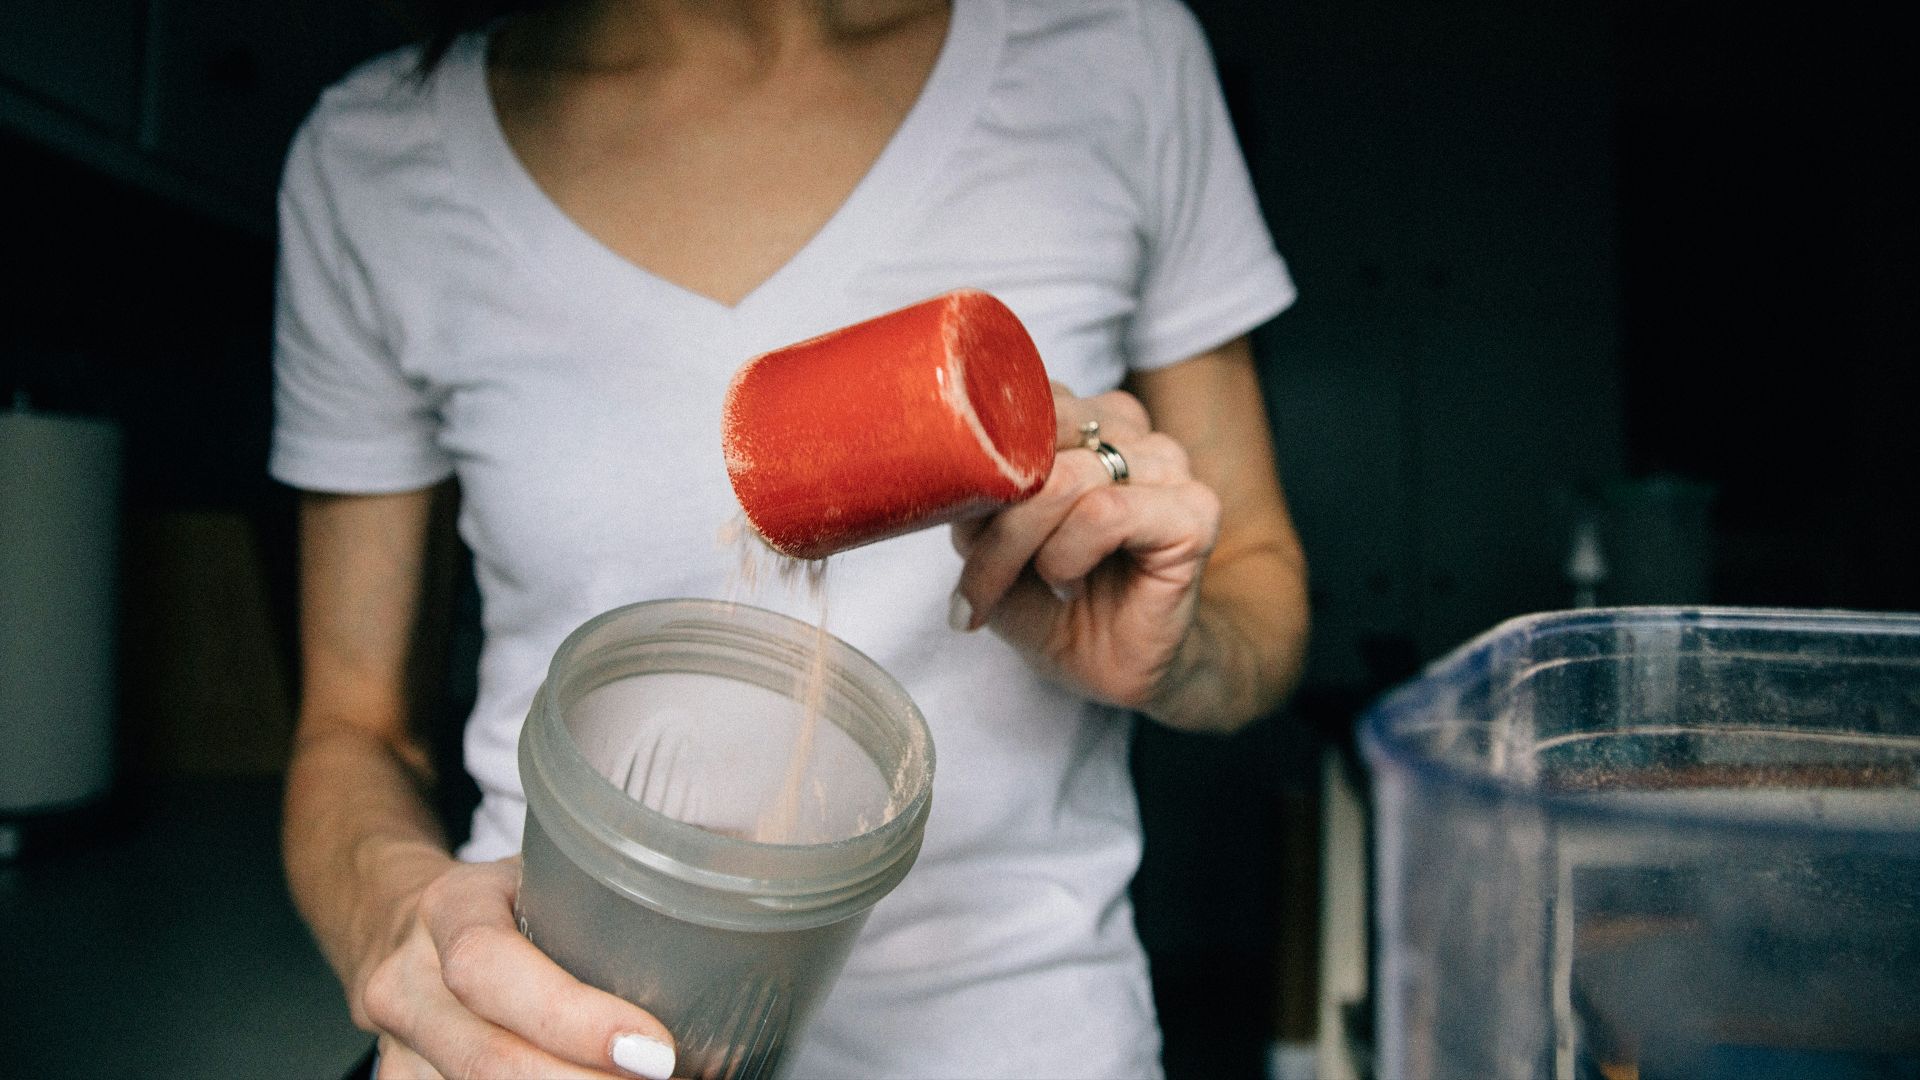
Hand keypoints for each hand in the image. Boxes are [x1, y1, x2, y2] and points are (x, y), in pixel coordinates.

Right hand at [357, 856, 677, 1079]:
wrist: (406, 923)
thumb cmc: (505, 897)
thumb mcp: (547, 870)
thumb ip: (614, 888)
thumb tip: (738, 890)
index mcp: (451, 908)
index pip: (492, 968)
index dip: (573, 1020)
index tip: (656, 1052)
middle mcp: (409, 981)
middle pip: (485, 1059)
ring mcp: (400, 1046)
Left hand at [949, 383, 1220, 713]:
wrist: (1107, 665)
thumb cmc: (1050, 601)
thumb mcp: (987, 545)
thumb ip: (974, 498)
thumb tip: (950, 476)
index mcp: (1084, 419)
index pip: (1020, 402)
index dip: (977, 466)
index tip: (952, 530)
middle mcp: (1129, 430)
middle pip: (1038, 438)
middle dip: (993, 513)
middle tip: (975, 579)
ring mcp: (1168, 465)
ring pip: (1066, 479)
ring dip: (1020, 546)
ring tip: (1019, 588)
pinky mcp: (1194, 512)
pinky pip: (1105, 513)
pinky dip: (1067, 557)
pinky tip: (1068, 585)